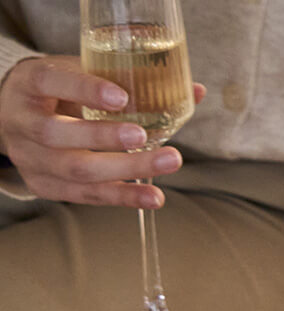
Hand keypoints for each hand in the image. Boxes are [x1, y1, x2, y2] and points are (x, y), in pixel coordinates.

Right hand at [0, 56, 201, 207]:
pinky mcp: (43, 184)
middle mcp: (22, 122)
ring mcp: (29, 157)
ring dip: (124, 169)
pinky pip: (83, 195)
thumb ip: (128, 78)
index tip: (121, 97)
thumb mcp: (82, 72)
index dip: (85, 90)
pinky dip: (121, 196)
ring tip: (167, 162)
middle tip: (144, 136)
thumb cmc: (60, 90)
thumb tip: (195, 91)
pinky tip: (151, 196)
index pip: (50, 82)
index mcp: (30, 83)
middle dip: (105, 137)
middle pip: (58, 134)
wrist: (19, 115)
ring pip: (74, 169)